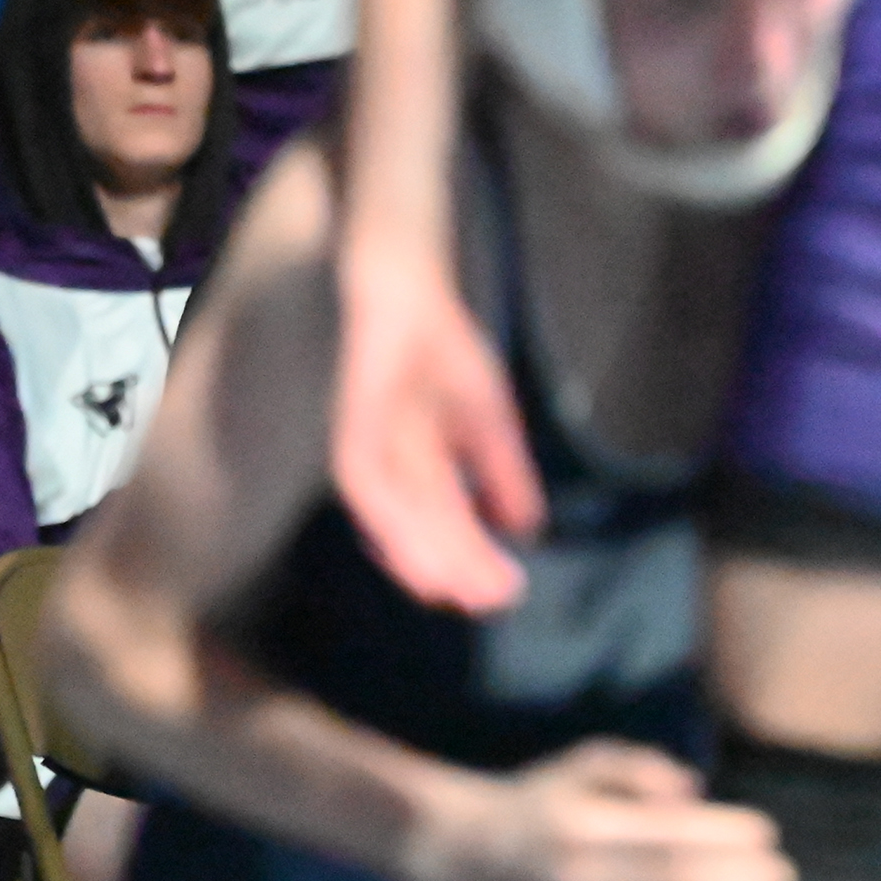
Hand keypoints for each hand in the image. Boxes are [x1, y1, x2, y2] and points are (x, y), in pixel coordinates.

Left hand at [331, 233, 542, 613]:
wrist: (405, 279)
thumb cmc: (439, 347)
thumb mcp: (486, 417)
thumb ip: (503, 474)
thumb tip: (527, 531)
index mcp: (414, 467)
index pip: (439, 527)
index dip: (466, 563)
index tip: (504, 595)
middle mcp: (386, 460)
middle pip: (414, 527)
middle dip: (449, 566)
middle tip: (488, 601)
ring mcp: (367, 435)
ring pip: (387, 509)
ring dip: (418, 546)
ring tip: (452, 581)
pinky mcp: (352, 410)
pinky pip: (361, 466)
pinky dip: (383, 502)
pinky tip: (408, 527)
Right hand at [401, 739, 794, 880]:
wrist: (463, 854)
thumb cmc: (532, 800)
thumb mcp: (577, 764)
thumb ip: (636, 768)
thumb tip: (692, 793)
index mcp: (584, 827)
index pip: (671, 836)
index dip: (725, 837)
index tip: (764, 831)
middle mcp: (586, 880)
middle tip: (783, 875)